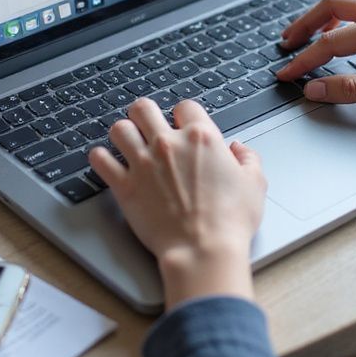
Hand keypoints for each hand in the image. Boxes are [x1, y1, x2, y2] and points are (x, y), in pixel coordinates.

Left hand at [89, 98, 266, 307]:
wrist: (203, 250)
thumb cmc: (230, 221)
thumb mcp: (254, 185)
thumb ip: (248, 159)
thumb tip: (239, 149)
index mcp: (201, 138)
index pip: (185, 106)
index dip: (183, 115)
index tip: (182, 126)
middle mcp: (169, 144)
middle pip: (144, 108)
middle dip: (145, 115)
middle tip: (147, 126)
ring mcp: (144, 163)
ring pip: (119, 129)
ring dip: (123, 133)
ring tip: (127, 143)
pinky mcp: (125, 186)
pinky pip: (100, 160)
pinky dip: (100, 159)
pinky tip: (107, 162)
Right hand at [276, 0, 355, 109]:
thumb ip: (353, 89)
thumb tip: (317, 89)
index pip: (330, 42)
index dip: (304, 60)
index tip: (287, 74)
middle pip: (332, 5)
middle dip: (304, 24)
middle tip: (286, 44)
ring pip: (347, 0)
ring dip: (322, 16)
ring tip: (305, 36)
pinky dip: (342, 16)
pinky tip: (339, 32)